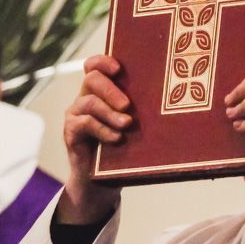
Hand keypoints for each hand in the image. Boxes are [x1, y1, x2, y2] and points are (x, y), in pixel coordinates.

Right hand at [59, 54, 127, 224]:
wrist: (101, 181)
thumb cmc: (123, 149)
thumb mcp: (133, 126)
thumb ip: (141, 111)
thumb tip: (174, 100)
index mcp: (100, 91)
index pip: (94, 66)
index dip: (103, 61)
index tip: (119, 68)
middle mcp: (85, 98)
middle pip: (92, 79)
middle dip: (111, 90)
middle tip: (128, 105)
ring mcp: (75, 114)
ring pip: (89, 102)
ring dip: (110, 113)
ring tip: (127, 125)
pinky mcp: (70, 132)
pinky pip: (84, 123)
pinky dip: (102, 130)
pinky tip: (116, 138)